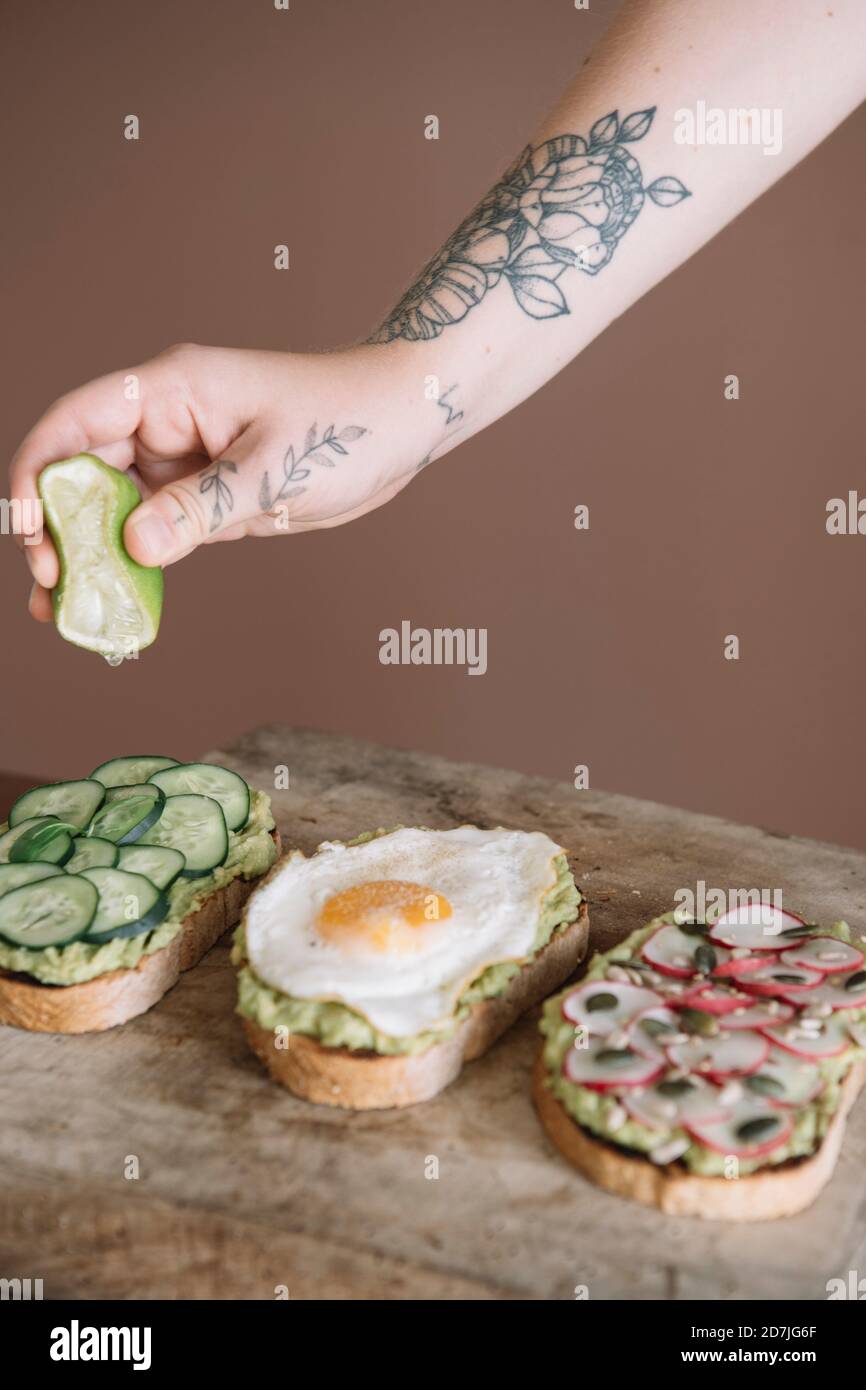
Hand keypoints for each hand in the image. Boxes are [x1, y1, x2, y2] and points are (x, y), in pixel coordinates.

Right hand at [11, 342, 426, 621]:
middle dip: (56, 526)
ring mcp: (185, 459)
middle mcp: (166, 421)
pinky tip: (116, 600)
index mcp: (170, 390)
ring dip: (89, 552)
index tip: (25, 529)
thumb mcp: (274, 470)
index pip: (76, 423)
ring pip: (114, 506)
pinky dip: (133, 562)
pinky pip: (155, 529)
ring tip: (65, 608)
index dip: (38, 473)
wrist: (402, 423)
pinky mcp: (207, 495)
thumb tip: (134, 546)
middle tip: (50, 588)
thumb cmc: (347, 424)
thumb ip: (202, 507)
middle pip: (83, 470)